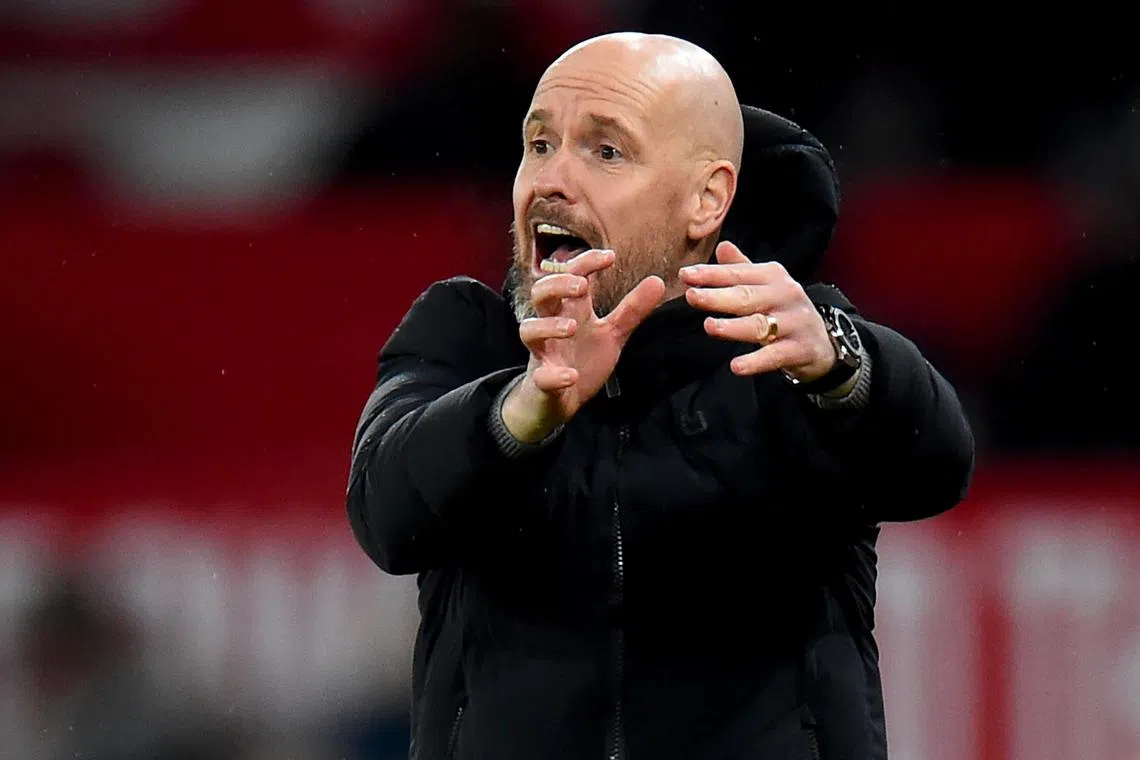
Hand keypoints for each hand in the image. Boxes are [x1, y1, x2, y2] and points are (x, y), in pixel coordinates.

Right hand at [502, 250, 665, 441]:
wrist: (560, 402)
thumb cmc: (582, 359)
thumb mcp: (612, 333)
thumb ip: (632, 309)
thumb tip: (657, 280)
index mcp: (571, 310)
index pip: (570, 275)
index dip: (585, 262)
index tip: (610, 257)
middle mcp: (552, 326)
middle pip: (540, 293)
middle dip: (557, 284)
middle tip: (582, 286)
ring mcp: (544, 353)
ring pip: (529, 330)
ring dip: (549, 325)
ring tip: (572, 326)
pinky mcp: (541, 382)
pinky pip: (540, 376)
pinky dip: (554, 375)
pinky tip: (571, 375)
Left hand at [681, 241, 835, 379]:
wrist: (823, 343)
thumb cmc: (784, 310)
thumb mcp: (766, 286)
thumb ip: (741, 269)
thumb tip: (721, 247)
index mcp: (773, 276)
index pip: (737, 274)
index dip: (711, 274)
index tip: (685, 275)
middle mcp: (785, 295)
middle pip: (746, 297)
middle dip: (718, 296)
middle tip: (691, 296)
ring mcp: (794, 323)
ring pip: (760, 325)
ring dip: (734, 327)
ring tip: (710, 327)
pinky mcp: (800, 349)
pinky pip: (775, 356)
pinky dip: (756, 361)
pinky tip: (736, 366)